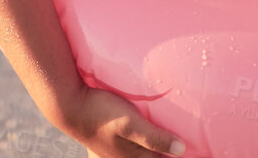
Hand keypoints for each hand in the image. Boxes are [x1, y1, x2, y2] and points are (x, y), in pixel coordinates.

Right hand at [57, 87, 186, 157]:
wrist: (69, 106)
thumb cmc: (101, 113)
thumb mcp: (131, 122)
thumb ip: (155, 137)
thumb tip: (181, 150)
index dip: (174, 152)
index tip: (188, 147)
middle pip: (151, 157)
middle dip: (163, 151)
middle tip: (178, 141)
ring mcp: (113, 153)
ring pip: (139, 154)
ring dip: (151, 148)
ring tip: (164, 142)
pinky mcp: (106, 144)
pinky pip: (126, 150)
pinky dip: (136, 148)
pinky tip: (136, 140)